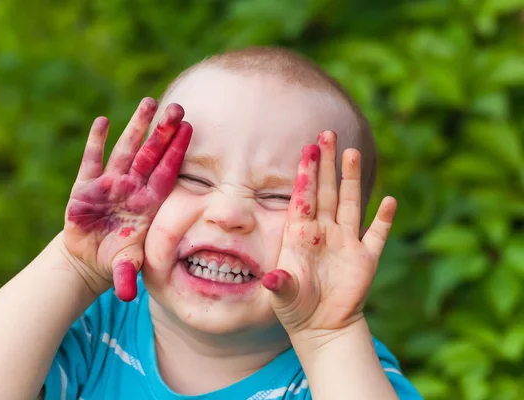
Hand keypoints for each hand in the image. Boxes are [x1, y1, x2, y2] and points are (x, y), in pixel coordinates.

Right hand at [63, 98, 191, 300]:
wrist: (91, 258)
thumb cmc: (116, 258)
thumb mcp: (124, 268)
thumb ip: (126, 275)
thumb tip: (127, 295)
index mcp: (147, 205)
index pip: (166, 174)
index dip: (176, 153)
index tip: (190, 129)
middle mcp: (132, 189)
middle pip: (150, 155)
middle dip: (162, 133)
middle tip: (178, 107)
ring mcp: (109, 185)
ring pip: (125, 151)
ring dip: (135, 128)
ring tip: (149, 103)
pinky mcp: (85, 187)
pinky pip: (91, 161)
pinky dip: (96, 142)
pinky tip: (103, 122)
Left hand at [263, 130, 395, 342]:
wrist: (321, 326)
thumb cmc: (296, 307)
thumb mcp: (284, 297)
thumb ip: (280, 285)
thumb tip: (271, 280)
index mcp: (301, 235)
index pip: (303, 198)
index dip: (306, 174)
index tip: (307, 148)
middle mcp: (324, 232)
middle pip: (326, 191)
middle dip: (326, 163)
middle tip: (326, 134)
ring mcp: (346, 242)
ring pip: (350, 203)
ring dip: (351, 180)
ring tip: (351, 152)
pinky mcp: (365, 259)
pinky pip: (377, 235)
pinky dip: (384, 220)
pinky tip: (391, 202)